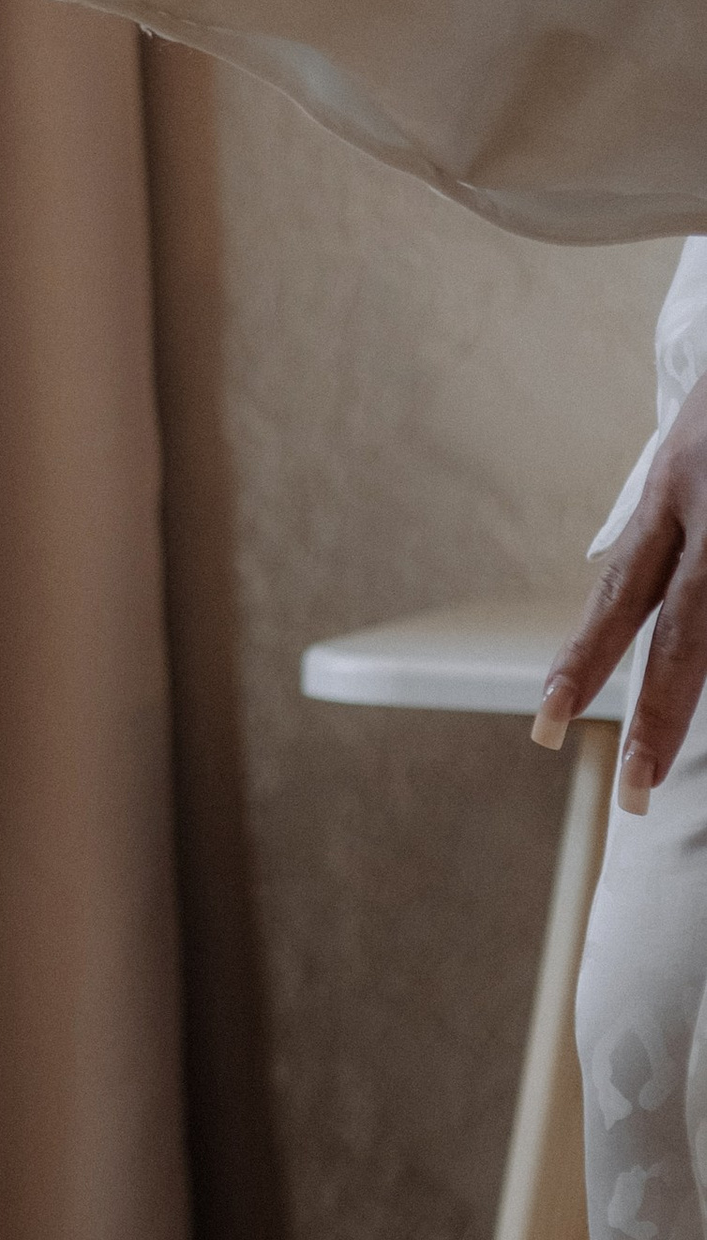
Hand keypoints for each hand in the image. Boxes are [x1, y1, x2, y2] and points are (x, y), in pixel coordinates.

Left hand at [538, 370, 706, 808]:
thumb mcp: (690, 446)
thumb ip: (665, 518)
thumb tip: (629, 587)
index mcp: (675, 484)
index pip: (621, 589)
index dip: (584, 659)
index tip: (547, 727)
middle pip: (687, 627)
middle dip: (662, 713)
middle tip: (635, 793)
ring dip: (696, 683)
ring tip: (665, 765)